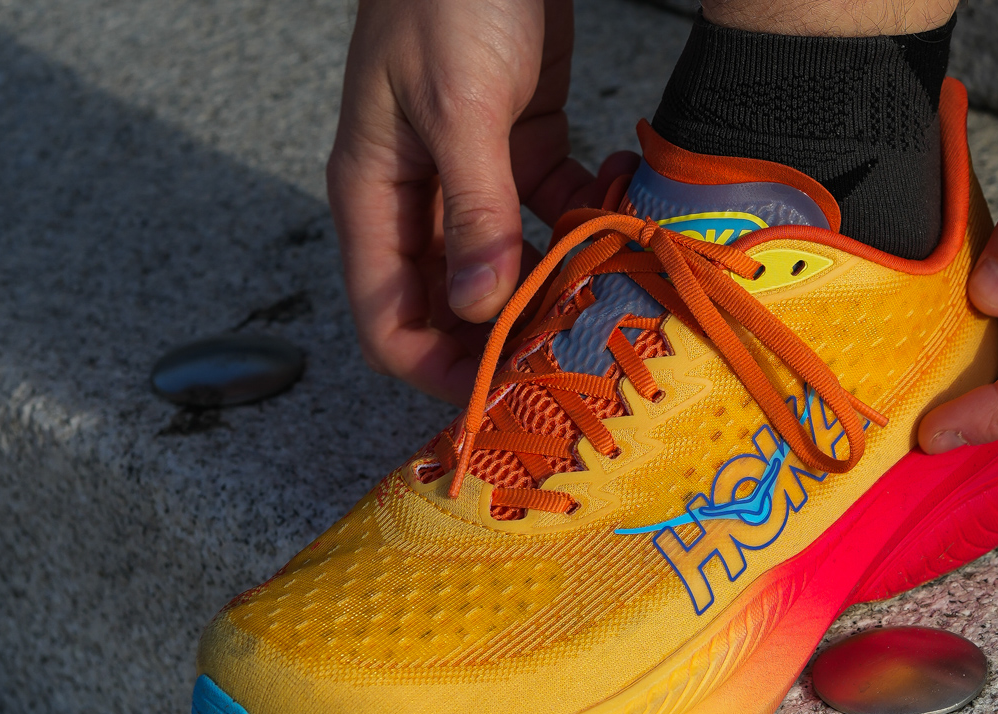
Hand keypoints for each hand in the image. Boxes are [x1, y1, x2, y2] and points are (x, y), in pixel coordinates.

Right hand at [328, 0, 635, 402]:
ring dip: (556, 284)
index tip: (504, 390)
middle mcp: (419, 197)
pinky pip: (554, 211)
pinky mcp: (523, 147)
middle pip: (454, 305)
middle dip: (508, 337)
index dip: (438, 368)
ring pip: (510, 264)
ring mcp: (473, 176)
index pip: (389, 320)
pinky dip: (587, 221)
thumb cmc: (447, 0)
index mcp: (375, 196)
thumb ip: (475, 208)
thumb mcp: (459, 107)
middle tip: (574, 357)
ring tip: (609, 297)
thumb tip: (479, 306)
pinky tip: (622, 214)